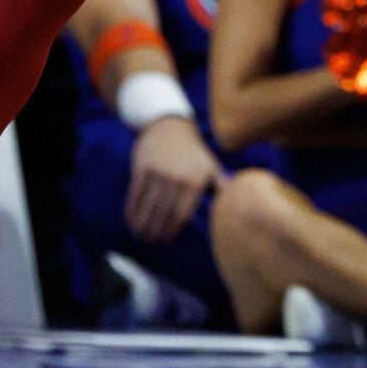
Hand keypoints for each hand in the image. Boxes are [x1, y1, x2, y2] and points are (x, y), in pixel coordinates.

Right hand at [124, 112, 222, 243]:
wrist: (169, 125)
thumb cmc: (193, 150)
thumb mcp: (210, 165)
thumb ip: (220, 184)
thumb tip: (235, 201)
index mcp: (195, 182)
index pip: (182, 214)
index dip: (172, 230)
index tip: (166, 241)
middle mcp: (177, 179)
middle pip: (163, 214)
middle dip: (156, 231)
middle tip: (151, 242)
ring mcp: (158, 173)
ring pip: (148, 207)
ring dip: (142, 225)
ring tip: (141, 236)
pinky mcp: (142, 168)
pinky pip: (135, 195)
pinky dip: (132, 210)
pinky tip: (131, 221)